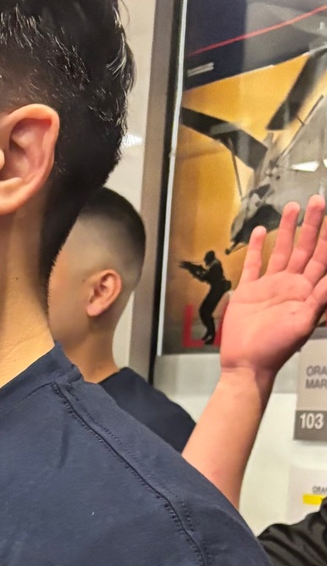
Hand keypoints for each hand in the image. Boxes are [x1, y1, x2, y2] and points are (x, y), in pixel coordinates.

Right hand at [219, 198, 326, 380]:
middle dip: (312, 225)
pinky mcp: (249, 291)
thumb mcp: (303, 323)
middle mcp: (291, 285)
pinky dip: (255, 248)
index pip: (323, 257)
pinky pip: (254, 265)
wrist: (247, 364)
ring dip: (287, 230)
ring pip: (281, 251)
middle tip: (318, 200)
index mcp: (306, 291)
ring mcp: (270, 286)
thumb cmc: (276, 349)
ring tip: (292, 207)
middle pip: (305, 248)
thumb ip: (320, 298)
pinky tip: (258, 232)